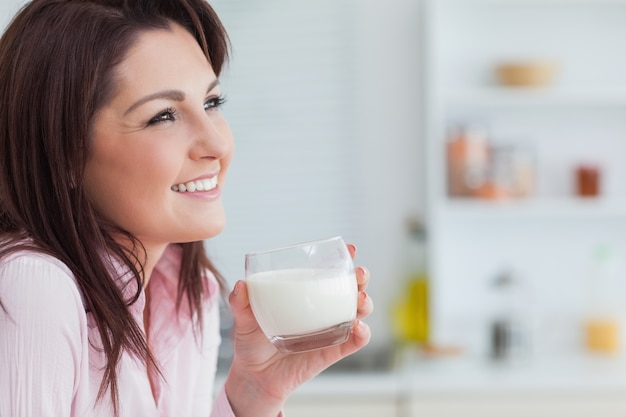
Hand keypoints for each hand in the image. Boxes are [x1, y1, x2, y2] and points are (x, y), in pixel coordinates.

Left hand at [224, 243, 372, 416]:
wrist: (255, 377)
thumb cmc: (252, 342)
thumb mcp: (244, 319)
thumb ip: (241, 303)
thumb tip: (241, 285)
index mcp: (306, 295)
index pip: (329, 272)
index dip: (344, 259)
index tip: (351, 249)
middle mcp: (323, 309)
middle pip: (351, 288)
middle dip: (361, 278)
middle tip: (359, 273)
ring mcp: (331, 330)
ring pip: (358, 312)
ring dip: (365, 302)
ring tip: (360, 299)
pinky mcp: (333, 352)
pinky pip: (354, 342)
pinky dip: (362, 334)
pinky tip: (358, 327)